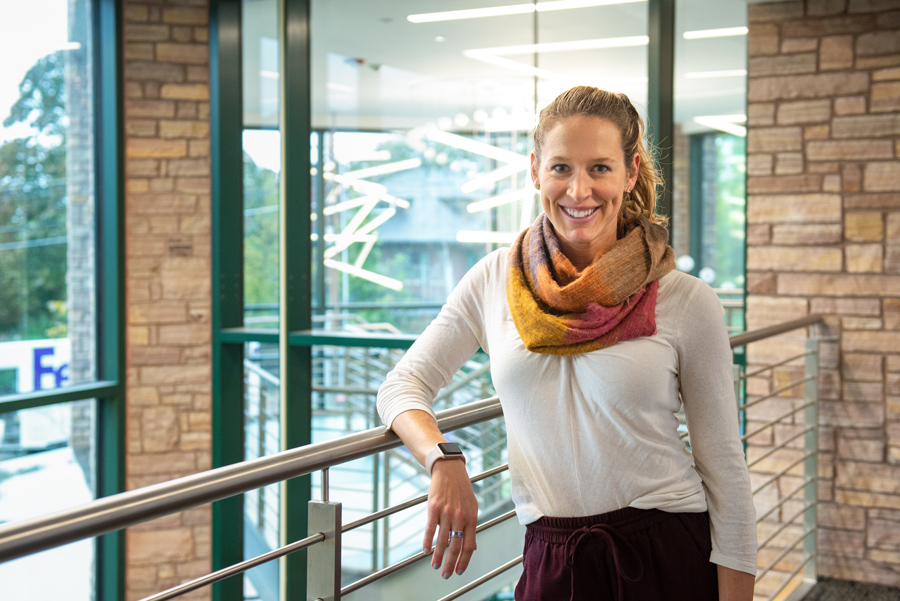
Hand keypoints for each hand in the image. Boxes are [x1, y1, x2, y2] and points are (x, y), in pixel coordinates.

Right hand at [423, 459, 477, 578]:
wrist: (450, 470)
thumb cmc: (461, 490)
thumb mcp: (473, 507)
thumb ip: (472, 527)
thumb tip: (472, 547)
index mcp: (472, 518)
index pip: (469, 546)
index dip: (464, 561)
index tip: (459, 572)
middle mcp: (460, 517)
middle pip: (455, 546)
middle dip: (450, 564)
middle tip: (446, 575)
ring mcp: (446, 513)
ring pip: (442, 540)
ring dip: (438, 556)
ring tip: (435, 566)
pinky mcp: (433, 508)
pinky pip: (430, 529)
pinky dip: (427, 541)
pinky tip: (426, 551)